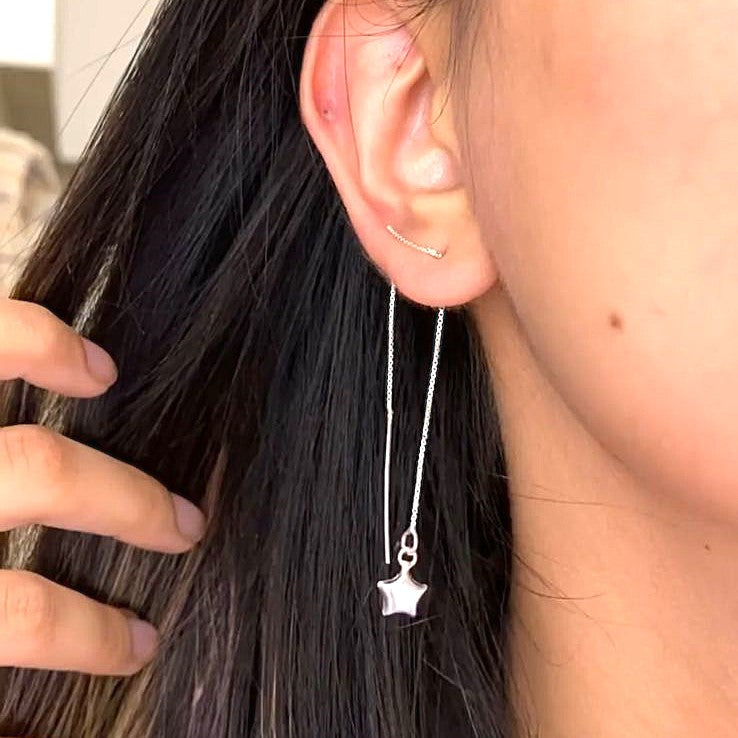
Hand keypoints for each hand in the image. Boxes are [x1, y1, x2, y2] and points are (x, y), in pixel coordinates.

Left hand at [0, 298, 205, 676]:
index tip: (136, 644)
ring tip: (103, 379)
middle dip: (128, 500)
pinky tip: (48, 346)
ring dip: (54, 363)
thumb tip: (40, 728)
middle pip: (43, 474)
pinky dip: (17, 331)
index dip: (92, 633)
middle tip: (182, 525)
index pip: (26, 614)